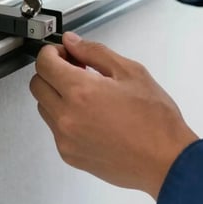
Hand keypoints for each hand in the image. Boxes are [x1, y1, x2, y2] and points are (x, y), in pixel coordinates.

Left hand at [29, 31, 198, 198]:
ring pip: (44, 107)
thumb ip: (95, 53)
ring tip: (86, 93)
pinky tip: (90, 114)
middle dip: (51, 71)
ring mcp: (66, 138)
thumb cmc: (155, 120)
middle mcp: (67, 116)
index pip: (44, 63)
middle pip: (37, 84)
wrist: (165, 161)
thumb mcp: (130, 72)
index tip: (64, 52)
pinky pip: (55, 129)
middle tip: (74, 69)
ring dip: (56, 94)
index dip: (52, 52)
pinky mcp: (70, 155)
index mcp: (80, 91)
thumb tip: (72, 42)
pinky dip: (65, 116)